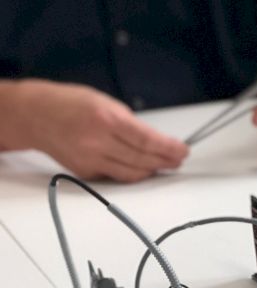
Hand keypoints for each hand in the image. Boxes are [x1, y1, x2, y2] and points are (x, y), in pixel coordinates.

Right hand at [15, 81, 186, 182]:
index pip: (147, 140)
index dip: (169, 148)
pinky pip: (116, 176)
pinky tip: (142, 169)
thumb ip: (129, 122)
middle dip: (166, 161)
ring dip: (153, 171)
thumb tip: (155, 141)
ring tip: (165, 165)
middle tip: (178, 160)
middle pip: (143, 160)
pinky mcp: (85, 171)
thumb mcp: (104, 101)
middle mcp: (98, 141)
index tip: (182, 150)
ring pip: (132, 174)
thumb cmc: (70, 103)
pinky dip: (132, 173)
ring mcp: (91, 159)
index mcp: (106, 119)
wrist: (34, 115)